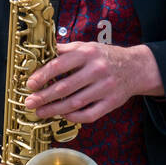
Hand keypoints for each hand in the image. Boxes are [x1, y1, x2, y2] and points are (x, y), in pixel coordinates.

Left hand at [24, 42, 163, 123]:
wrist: (136, 67)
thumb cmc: (104, 56)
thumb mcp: (86, 47)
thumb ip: (65, 51)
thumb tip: (40, 53)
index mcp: (87, 53)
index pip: (59, 65)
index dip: (42, 76)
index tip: (30, 84)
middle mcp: (97, 70)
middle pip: (64, 87)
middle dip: (44, 97)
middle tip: (29, 103)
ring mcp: (105, 87)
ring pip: (75, 103)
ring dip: (54, 110)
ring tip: (40, 112)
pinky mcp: (112, 102)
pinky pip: (89, 115)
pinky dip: (74, 117)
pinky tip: (62, 115)